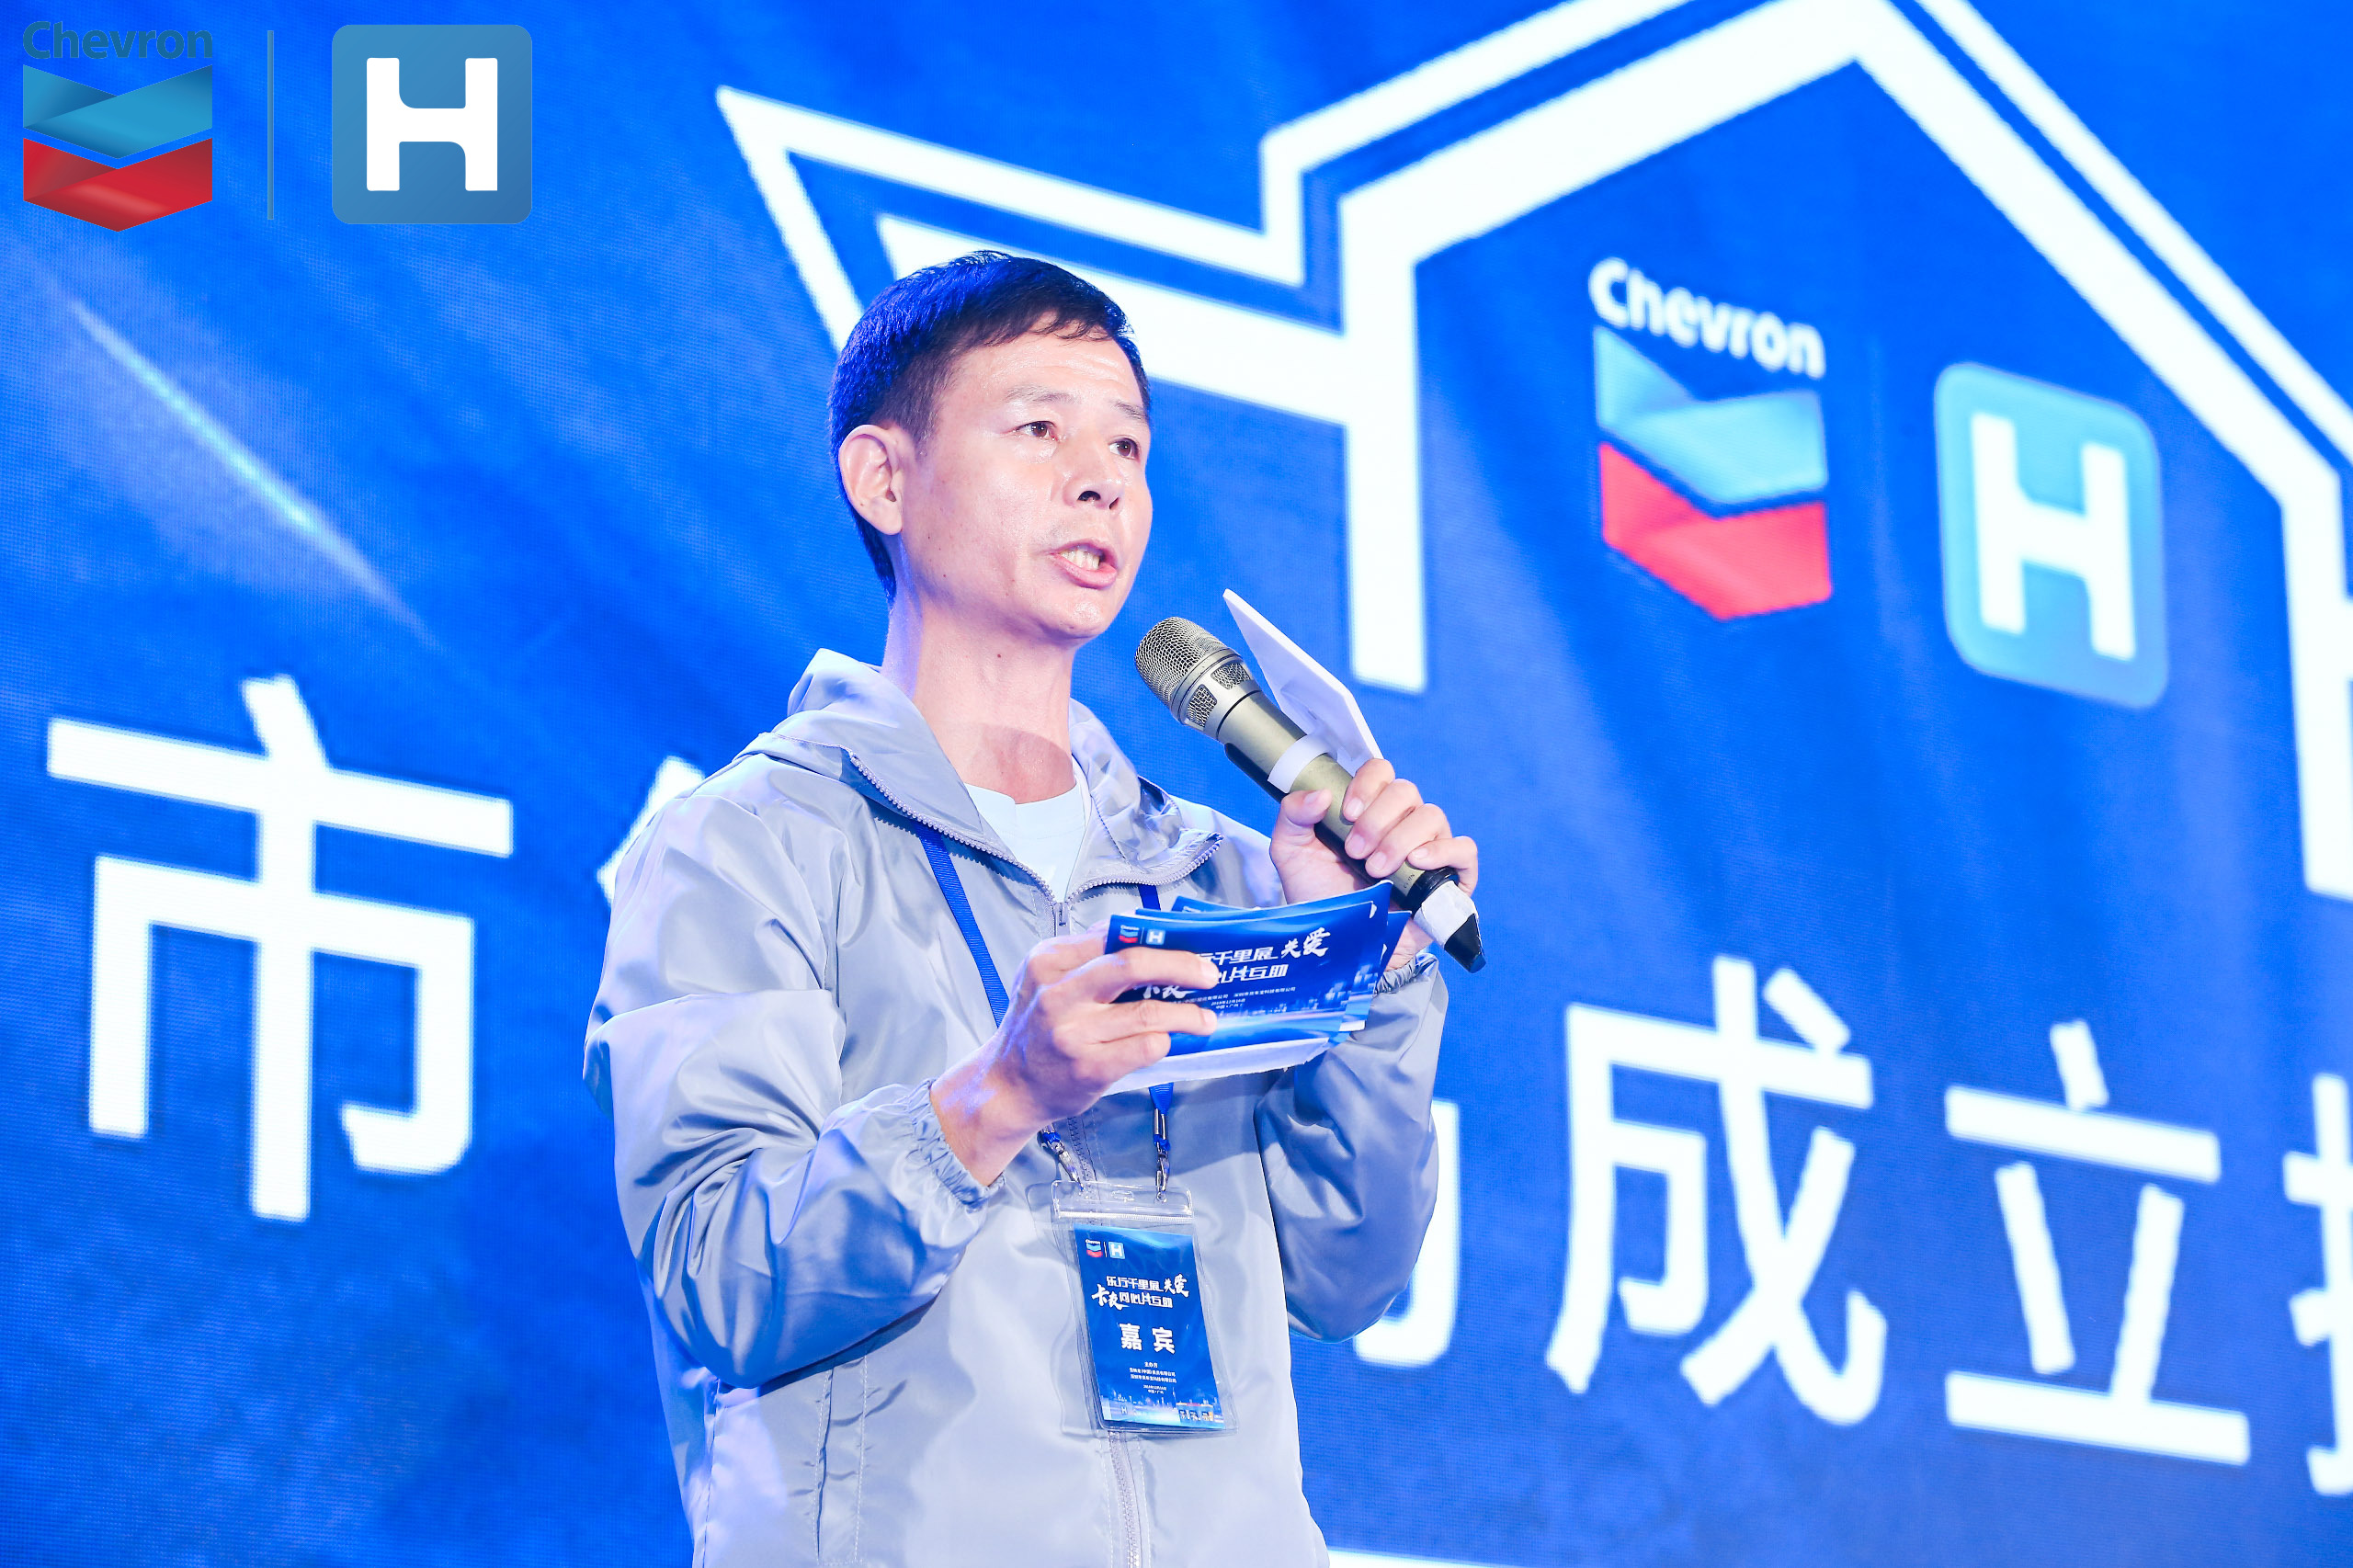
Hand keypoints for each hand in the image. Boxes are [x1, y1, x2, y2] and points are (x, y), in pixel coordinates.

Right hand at [931, 926, 1218, 1184]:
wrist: (1008, 1085)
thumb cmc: (1037, 1027)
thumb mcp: (1047, 978)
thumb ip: (1088, 954)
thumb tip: (1148, 930)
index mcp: (1048, 961)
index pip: (1114, 936)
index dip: (1160, 939)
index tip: (1190, 944)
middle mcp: (1056, 994)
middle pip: (1133, 965)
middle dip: (1182, 966)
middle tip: (1210, 975)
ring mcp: (1071, 1034)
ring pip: (1147, 1013)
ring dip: (1187, 1014)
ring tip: (1205, 1018)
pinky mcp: (1087, 1068)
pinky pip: (1144, 1048)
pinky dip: (1166, 1041)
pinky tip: (1172, 1041)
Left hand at [1267, 760, 1477, 965]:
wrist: (1338, 944)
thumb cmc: (1320, 896)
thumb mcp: (1291, 853)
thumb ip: (1293, 816)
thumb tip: (1320, 793)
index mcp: (1370, 810)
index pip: (1381, 772)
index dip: (1367, 784)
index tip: (1347, 813)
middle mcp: (1403, 823)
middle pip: (1407, 792)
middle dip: (1377, 820)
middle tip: (1355, 853)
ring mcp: (1429, 849)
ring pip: (1432, 816)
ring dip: (1400, 840)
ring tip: (1377, 870)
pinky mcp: (1450, 878)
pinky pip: (1464, 849)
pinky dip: (1443, 851)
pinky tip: (1417, 863)